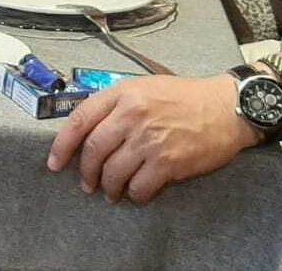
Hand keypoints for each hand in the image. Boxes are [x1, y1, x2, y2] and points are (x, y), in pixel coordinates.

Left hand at [46, 75, 257, 204]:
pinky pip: (139, 187)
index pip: (80, 120)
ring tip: (112, 192)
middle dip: (85, 173)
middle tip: (87, 183)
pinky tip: (137, 193)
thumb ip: (116, 104)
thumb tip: (89, 129)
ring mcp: (149, 139)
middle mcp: (133, 115)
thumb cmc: (186, 97)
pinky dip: (134, 194)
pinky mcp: (168, 162)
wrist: (226, 108)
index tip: (54, 162)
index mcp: (124, 94)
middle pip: (93, 151)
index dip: (62, 145)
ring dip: (109, 187)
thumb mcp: (145, 87)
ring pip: (113, 173)